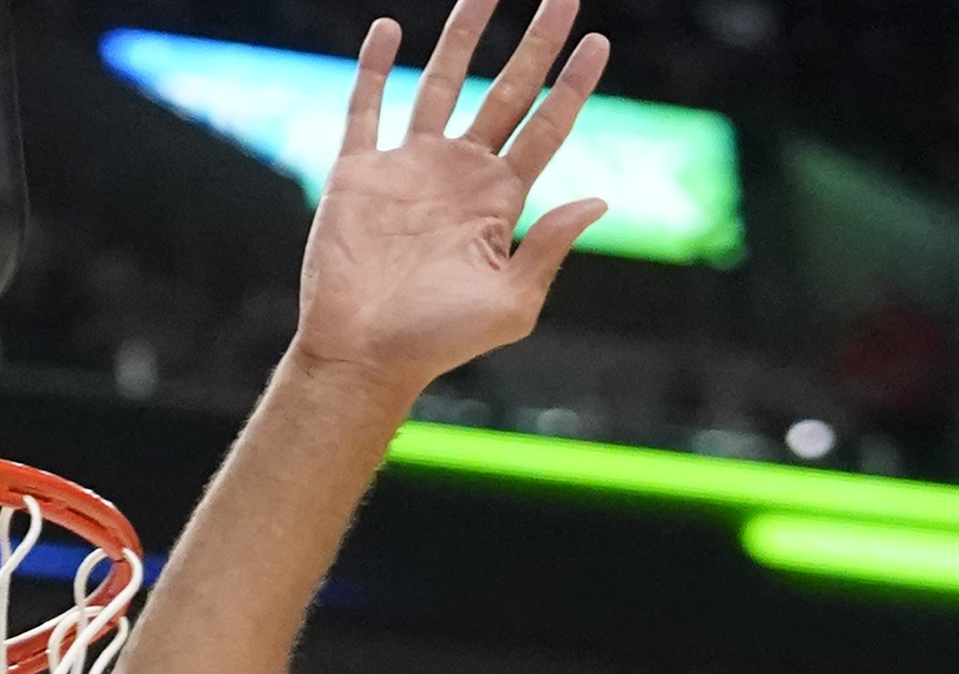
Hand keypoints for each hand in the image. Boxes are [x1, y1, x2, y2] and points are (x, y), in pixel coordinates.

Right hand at [285, 0, 616, 398]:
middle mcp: (459, 174)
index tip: (598, 41)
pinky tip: (388, 31)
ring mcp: (409, 167)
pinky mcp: (359, 172)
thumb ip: (549, 248)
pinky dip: (374, 67)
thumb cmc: (440, 342)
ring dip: (463, 35)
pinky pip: (366, 107)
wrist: (364, 355)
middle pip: (506, 91)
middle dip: (535, 42)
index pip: (546, 127)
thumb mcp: (513, 303)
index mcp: (500, 201)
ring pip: (441, 82)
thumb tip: (599, 200)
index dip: (572, 85)